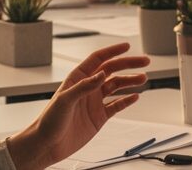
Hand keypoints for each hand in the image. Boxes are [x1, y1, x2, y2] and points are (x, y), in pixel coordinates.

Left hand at [7, 43, 148, 169]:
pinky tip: (135, 96)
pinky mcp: (99, 116)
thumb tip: (102, 74)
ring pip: (117, 86)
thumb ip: (84, 86)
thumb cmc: (49, 120)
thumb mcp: (65, 100)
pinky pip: (117, 105)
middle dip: (129, 64)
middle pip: (112, 70)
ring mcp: (94, 101)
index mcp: (78, 78)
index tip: (127, 46)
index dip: (113, 51)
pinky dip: (127, 100)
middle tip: (144, 61)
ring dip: (130, 81)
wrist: (47, 145)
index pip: (98, 59)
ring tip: (143, 78)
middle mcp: (88, 87)